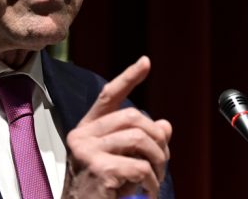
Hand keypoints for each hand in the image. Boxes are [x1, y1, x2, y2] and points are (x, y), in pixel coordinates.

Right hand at [64, 56, 171, 197]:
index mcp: (86, 130)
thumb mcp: (121, 162)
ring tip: (154, 180)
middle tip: (161, 162)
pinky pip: (140, 167)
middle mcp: (82, 136)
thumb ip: (140, 143)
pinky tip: (148, 192)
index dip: (128, 78)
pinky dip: (152, 182)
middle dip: (156, 139)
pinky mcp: (99, 169)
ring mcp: (87, 152)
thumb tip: (165, 125)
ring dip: (157, 162)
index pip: (108, 96)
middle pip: (132, 117)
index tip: (145, 62)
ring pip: (139, 140)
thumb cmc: (101, 192)